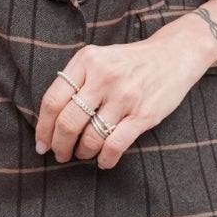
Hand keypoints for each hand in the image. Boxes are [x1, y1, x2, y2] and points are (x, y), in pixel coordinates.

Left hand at [34, 20, 214, 168]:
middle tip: (60, 155)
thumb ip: (77, 80)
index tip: (41, 144)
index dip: (43, 128)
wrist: (174, 55)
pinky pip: (115, 145)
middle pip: (68, 122)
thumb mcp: (100, 59)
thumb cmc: (131, 62)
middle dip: (59, 146)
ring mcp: (124, 96)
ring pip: (91, 137)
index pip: (53, 100)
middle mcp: (103, 77)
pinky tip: (103, 161)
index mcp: (87, 61)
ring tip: (83, 154)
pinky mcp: (143, 114)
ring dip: (83, 152)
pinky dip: (105, 159)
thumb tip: (50, 120)